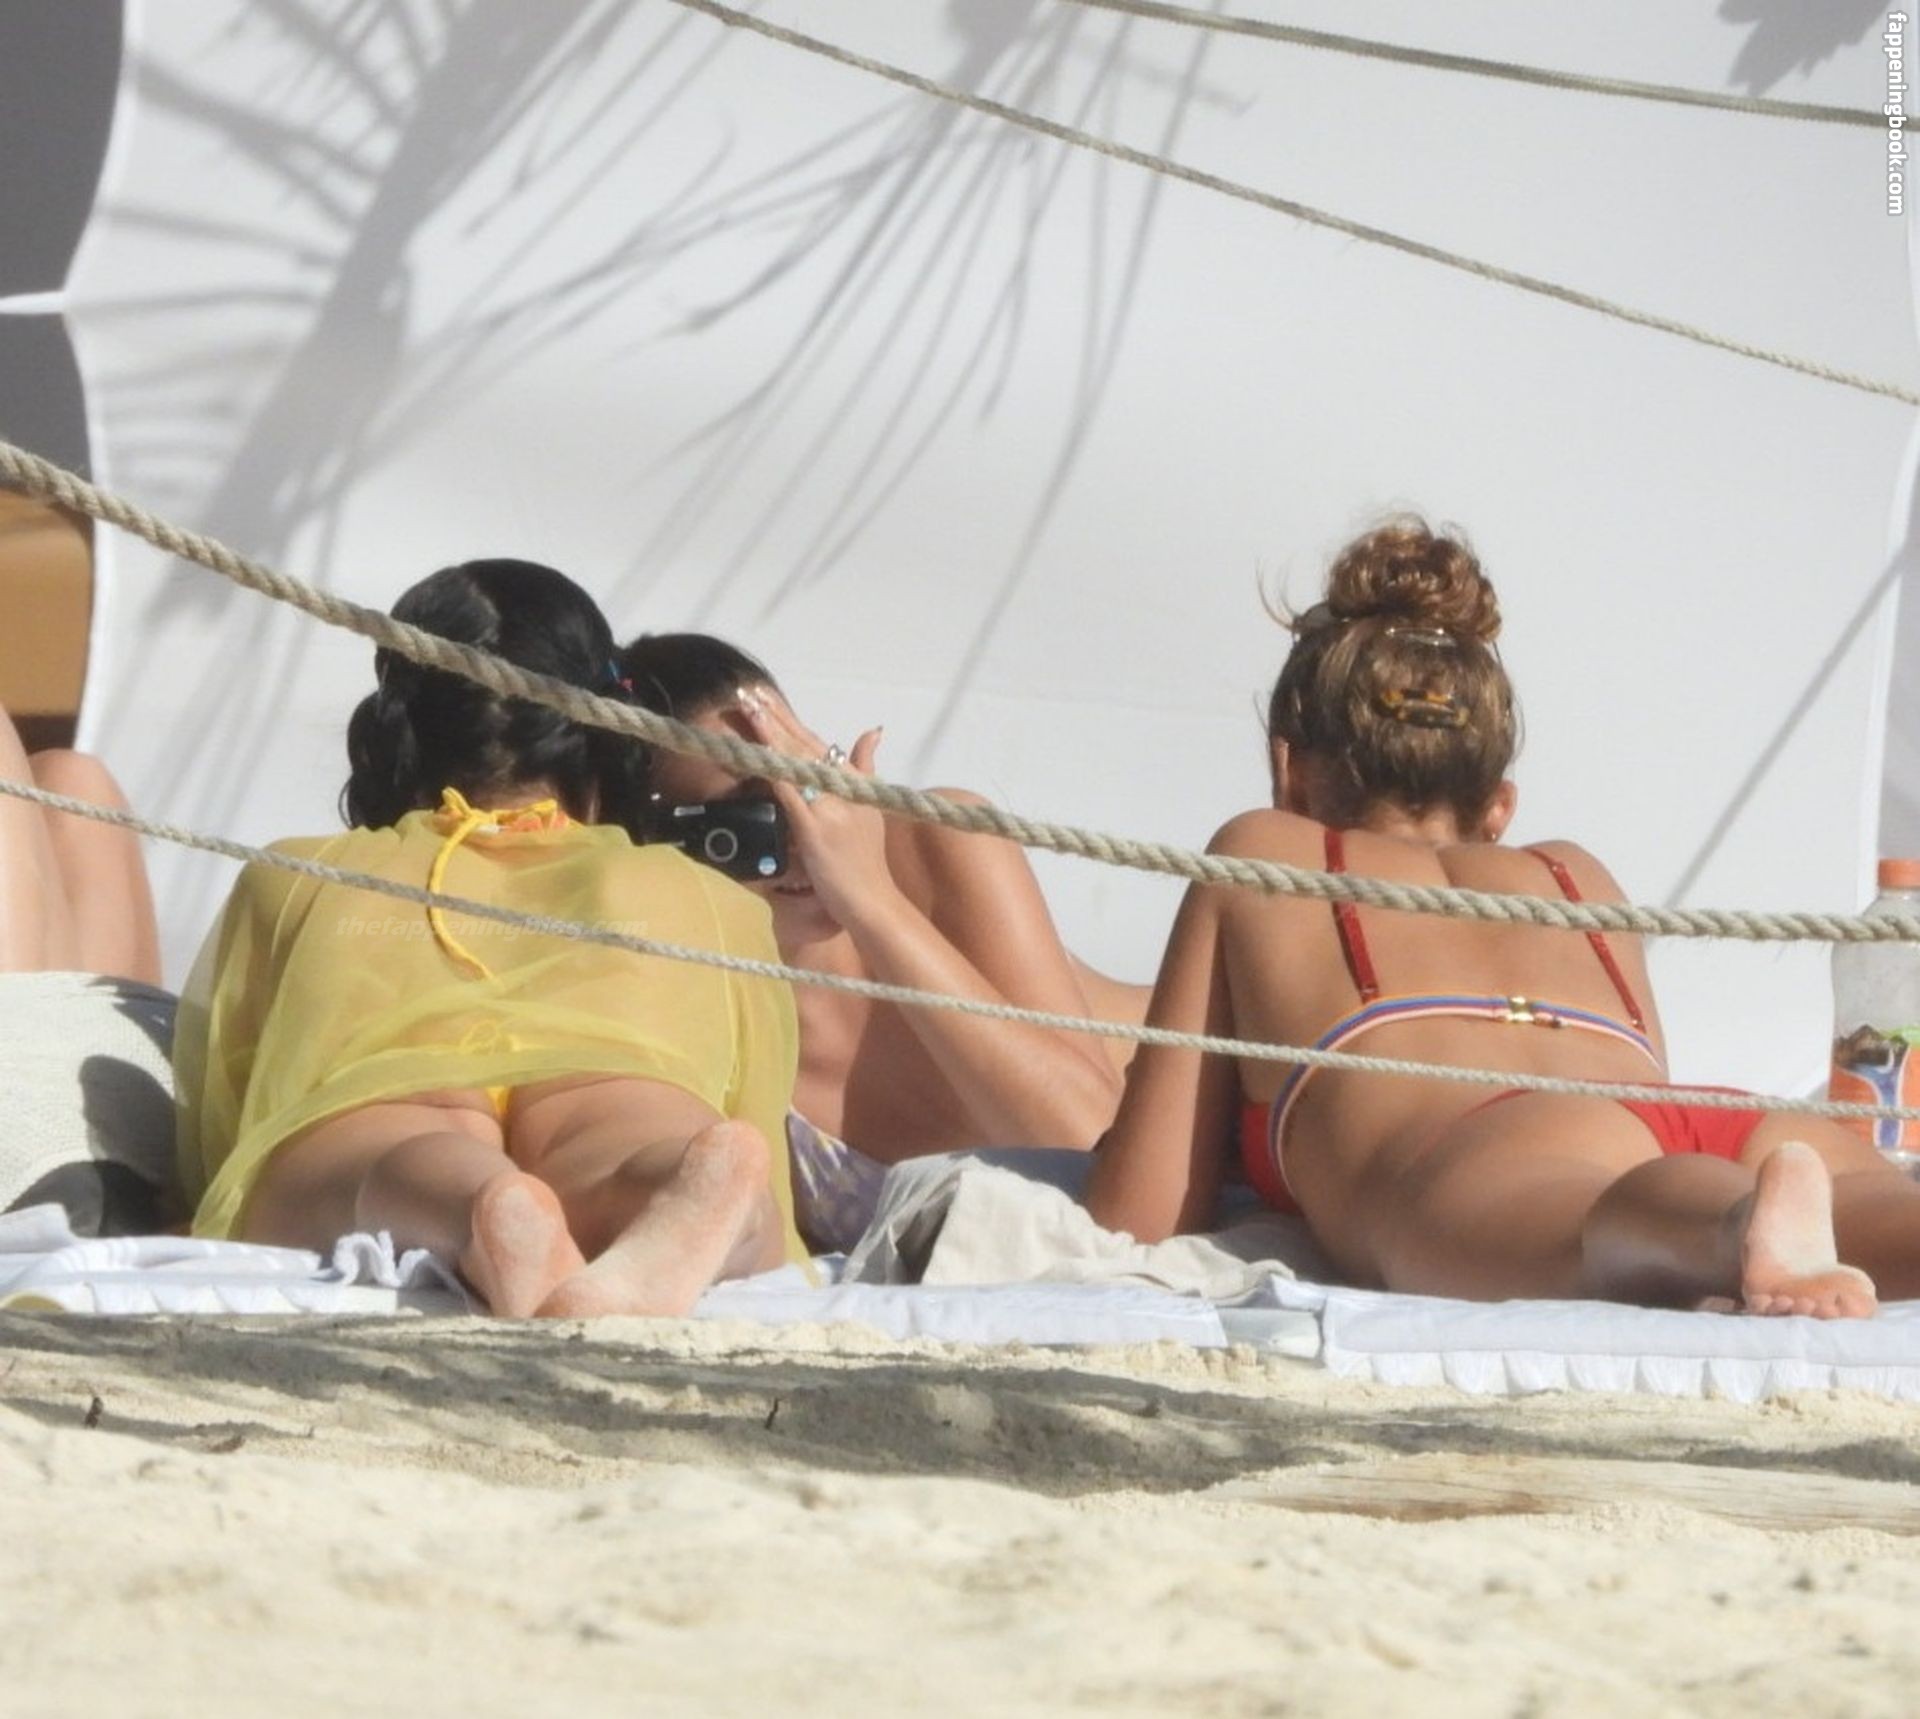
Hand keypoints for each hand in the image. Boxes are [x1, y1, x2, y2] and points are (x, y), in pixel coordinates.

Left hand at [737, 692, 896, 931]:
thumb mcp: (871, 808)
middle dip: (774, 715)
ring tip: (749, 708)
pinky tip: (759, 753)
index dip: (788, 718)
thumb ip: (866, 768)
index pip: (816, 742)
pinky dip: (776, 771)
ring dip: (770, 733)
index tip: (765, 695)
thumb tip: (873, 731)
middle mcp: (842, 788)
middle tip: (748, 689)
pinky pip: (791, 793)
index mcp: (852, 781)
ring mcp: (829, 807)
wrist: (872, 899)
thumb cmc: (867, 860)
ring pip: (796, 761)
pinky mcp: (815, 829)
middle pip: (803, 744)